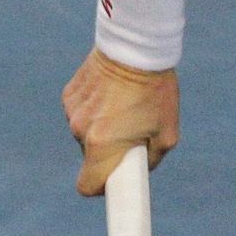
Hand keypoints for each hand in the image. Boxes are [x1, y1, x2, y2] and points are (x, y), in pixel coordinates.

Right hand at [62, 50, 179, 195]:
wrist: (137, 47)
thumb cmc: (156, 91)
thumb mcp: (167, 132)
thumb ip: (151, 159)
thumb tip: (140, 169)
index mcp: (102, 145)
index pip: (88, 186)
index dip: (102, 188)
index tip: (115, 183)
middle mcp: (81, 131)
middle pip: (91, 156)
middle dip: (110, 151)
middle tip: (133, 131)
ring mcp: (72, 112)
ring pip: (87, 133)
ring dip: (103, 127)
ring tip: (126, 104)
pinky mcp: (69, 94)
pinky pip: (82, 112)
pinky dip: (96, 108)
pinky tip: (112, 91)